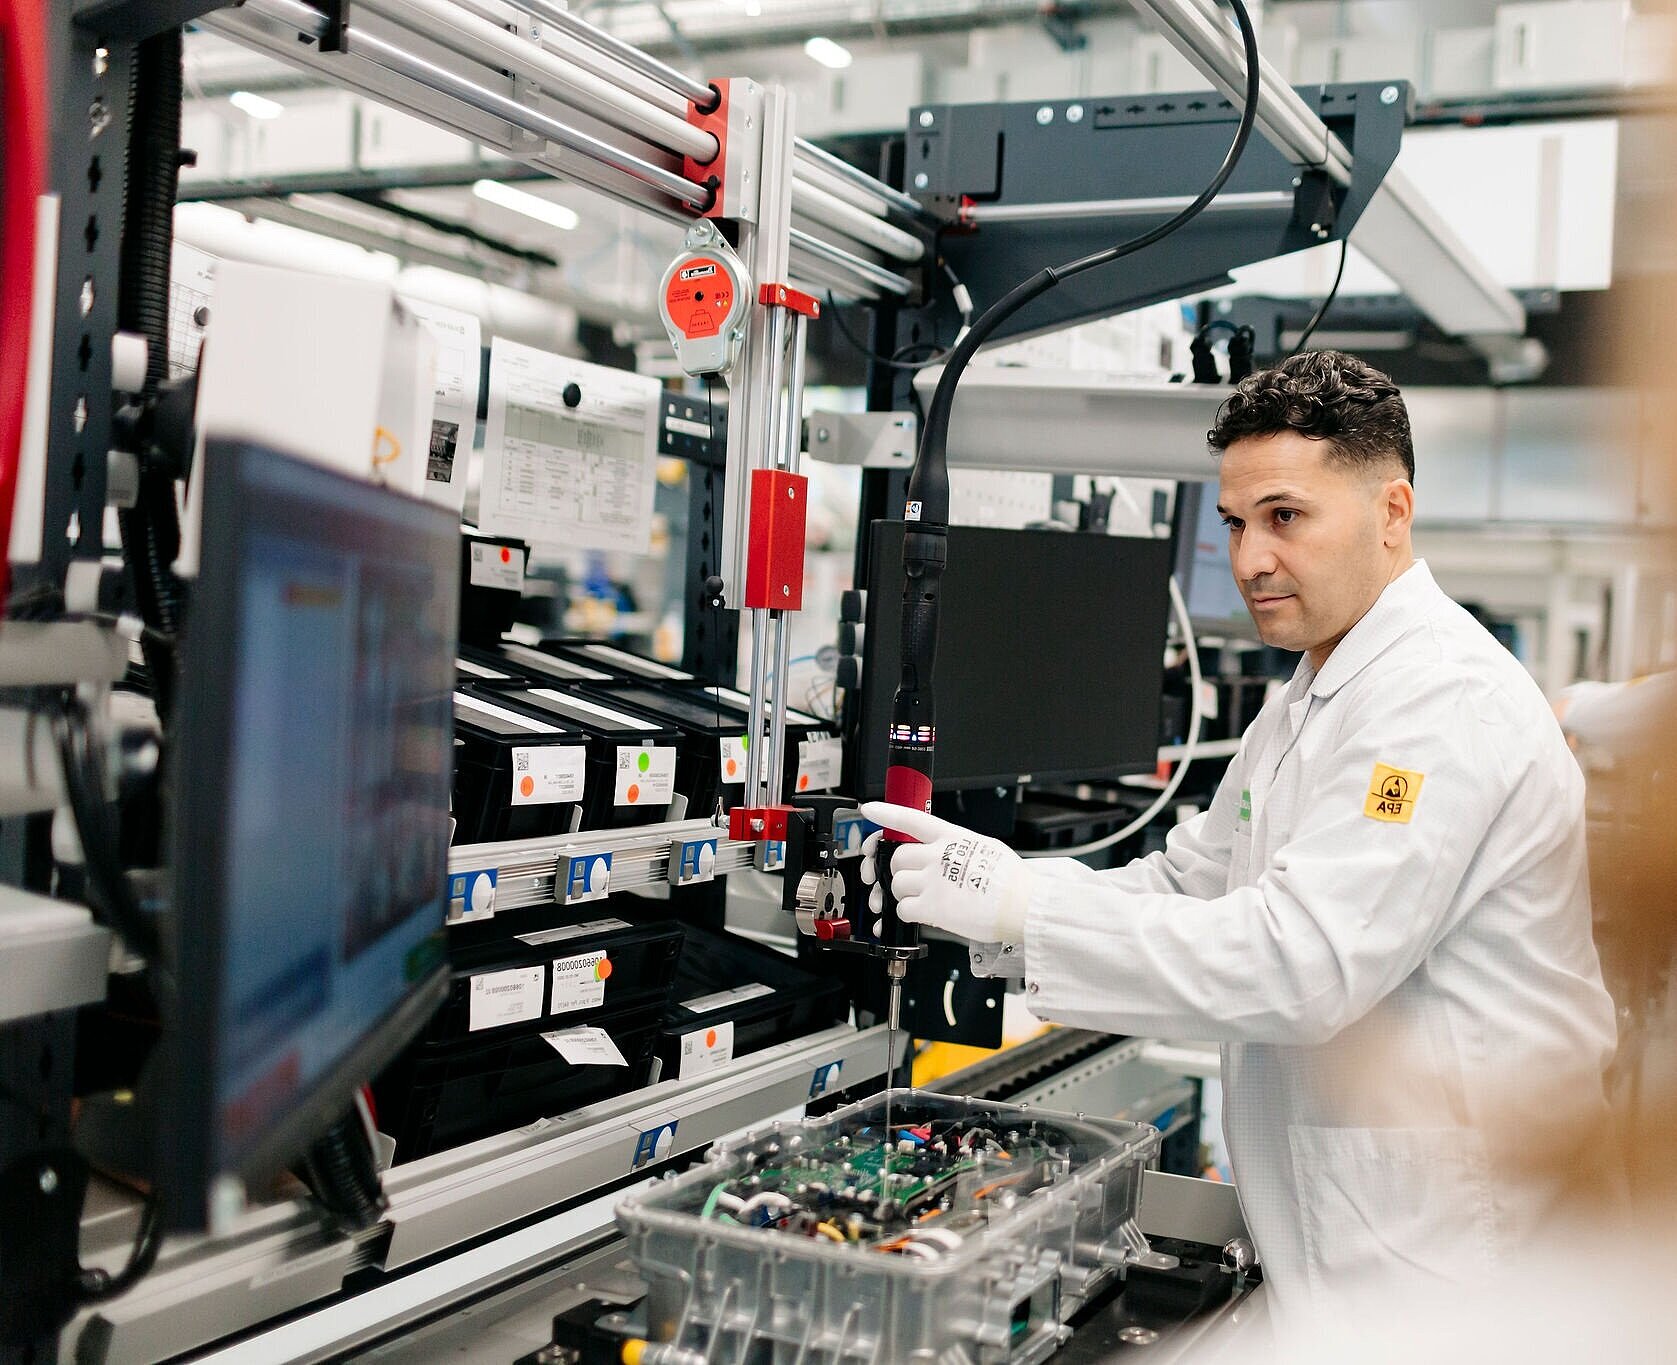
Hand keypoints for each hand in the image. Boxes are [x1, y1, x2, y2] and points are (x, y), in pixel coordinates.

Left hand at [857, 802, 1029, 943]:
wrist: (1026, 905)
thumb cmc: (1012, 881)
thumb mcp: (985, 847)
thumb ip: (957, 847)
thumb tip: (941, 851)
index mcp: (952, 837)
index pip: (912, 819)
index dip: (887, 813)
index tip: (869, 810)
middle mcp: (938, 855)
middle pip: (897, 857)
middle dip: (899, 870)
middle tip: (913, 879)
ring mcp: (933, 881)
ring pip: (896, 883)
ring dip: (904, 893)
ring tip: (925, 898)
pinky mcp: (932, 907)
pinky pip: (902, 908)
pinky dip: (908, 913)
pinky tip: (925, 913)